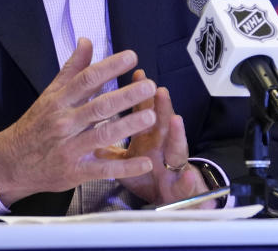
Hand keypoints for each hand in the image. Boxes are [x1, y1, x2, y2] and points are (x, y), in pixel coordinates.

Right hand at [0, 38, 157, 206]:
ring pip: (102, 135)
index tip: (131, 57)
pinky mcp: (74, 172)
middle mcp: (64, 122)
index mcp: (59, 101)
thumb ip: (72, 68)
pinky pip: (102, 169)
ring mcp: (69, 148)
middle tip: (148, 85)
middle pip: (98, 107)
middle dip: (125, 96)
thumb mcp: (49, 94)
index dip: (109, 67)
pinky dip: (125, 167)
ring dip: (128, 126)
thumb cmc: (35, 125)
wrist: (11, 162)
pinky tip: (145, 162)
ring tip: (152, 117)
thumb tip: (86, 40)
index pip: (86, 80)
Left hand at [99, 70, 213, 207]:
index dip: (141, 96)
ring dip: (178, 135)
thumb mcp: (128, 159)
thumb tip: (90, 125)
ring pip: (177, 148)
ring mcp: (174, 166)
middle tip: (159, 90)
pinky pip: (184, 185)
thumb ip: (112, 142)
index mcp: (150, 138)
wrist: (171, 203)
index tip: (137, 73)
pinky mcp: (182, 188)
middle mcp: (164, 148)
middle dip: (162, 107)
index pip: (146, 112)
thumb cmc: (149, 176)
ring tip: (176, 121)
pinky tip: (187, 175)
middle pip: (164, 124)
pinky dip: (187, 180)